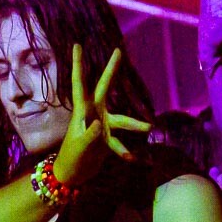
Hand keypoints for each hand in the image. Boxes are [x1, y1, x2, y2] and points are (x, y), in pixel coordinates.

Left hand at [54, 46, 150, 186]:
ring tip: (150, 127)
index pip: (79, 84)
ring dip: (134, 124)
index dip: (78, 65)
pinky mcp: (108, 138)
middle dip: (111, 70)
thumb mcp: (80, 146)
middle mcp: (94, 113)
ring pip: (121, 119)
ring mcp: (103, 124)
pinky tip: (130, 159)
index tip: (77, 45)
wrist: (73, 175)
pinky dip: (124, 151)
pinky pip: (119, 142)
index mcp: (82, 111)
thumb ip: (89, 135)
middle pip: (104, 88)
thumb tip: (99, 123)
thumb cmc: (72, 158)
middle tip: (119, 50)